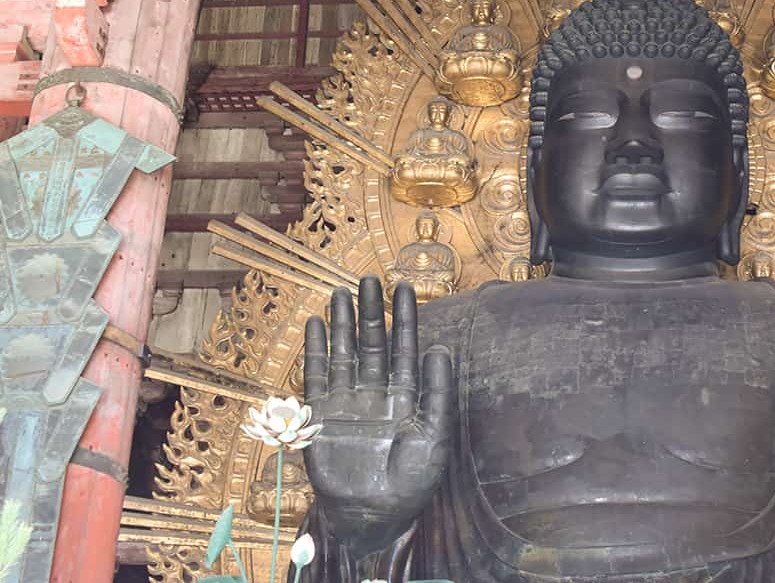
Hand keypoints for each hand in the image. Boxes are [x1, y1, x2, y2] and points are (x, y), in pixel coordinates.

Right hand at [302, 276, 452, 553]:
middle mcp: (376, 393)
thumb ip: (437, 393)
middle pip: (373, 343)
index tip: (406, 286)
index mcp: (406, 397)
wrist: (375, 515)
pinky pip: (318, 377)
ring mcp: (348, 402)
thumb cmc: (412, 481)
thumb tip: (439, 348)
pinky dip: (316, 351)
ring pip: (345, 353)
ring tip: (342, 292)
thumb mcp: (434, 435)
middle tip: (370, 278)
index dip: (405, 318)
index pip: (405, 348)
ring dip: (343, 324)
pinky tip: (316, 325)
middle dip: (372, 312)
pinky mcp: (321, 416)